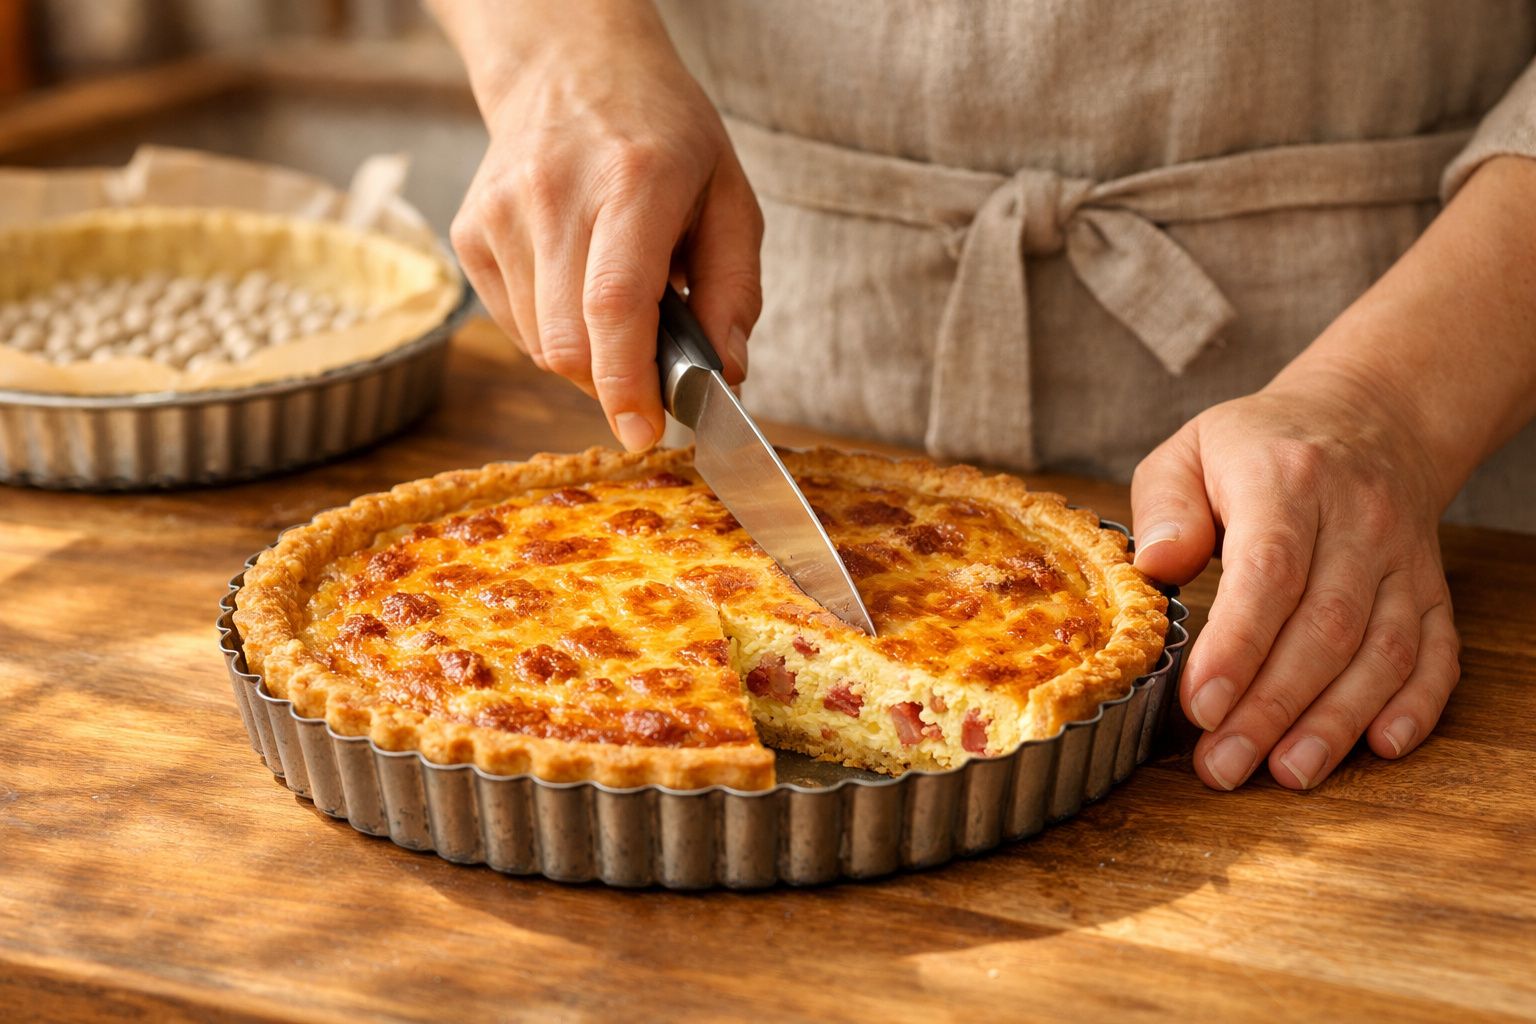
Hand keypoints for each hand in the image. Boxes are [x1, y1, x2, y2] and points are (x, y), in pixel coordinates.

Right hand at [445, 4, 762, 450]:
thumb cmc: (662, 135)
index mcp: (635, 180)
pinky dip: (555, 332)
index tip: (644, 432)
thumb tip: (727, 373)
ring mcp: (501, 213)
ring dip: (588, 357)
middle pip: (569, 343)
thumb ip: (735, 291)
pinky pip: (515, 325)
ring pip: (541, 344)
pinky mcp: (471, 232)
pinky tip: (578, 290)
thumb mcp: (729, 198)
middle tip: (650, 377)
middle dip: (614, 384)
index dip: (627, 383)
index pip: (615, 304)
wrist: (568, 67)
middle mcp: (556, 193)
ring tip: (618, 307)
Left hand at [1130, 366, 1459, 790]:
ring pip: (1382, 650)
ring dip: (1335, 721)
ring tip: (1287, 774)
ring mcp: (1403, 558)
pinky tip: (1381, 747)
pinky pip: (1438, 652)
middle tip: (1223, 764)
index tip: (1200, 704)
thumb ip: (1165, 504)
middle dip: (1272, 707)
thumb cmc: (1257, 446)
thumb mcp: (1191, 450)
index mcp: (1288, 481)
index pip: (1269, 572)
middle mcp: (1358, 521)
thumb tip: (1156, 564)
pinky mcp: (1431, 587)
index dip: (1237, 646)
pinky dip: (1417, 704)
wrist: (1367, 417)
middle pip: (1323, 627)